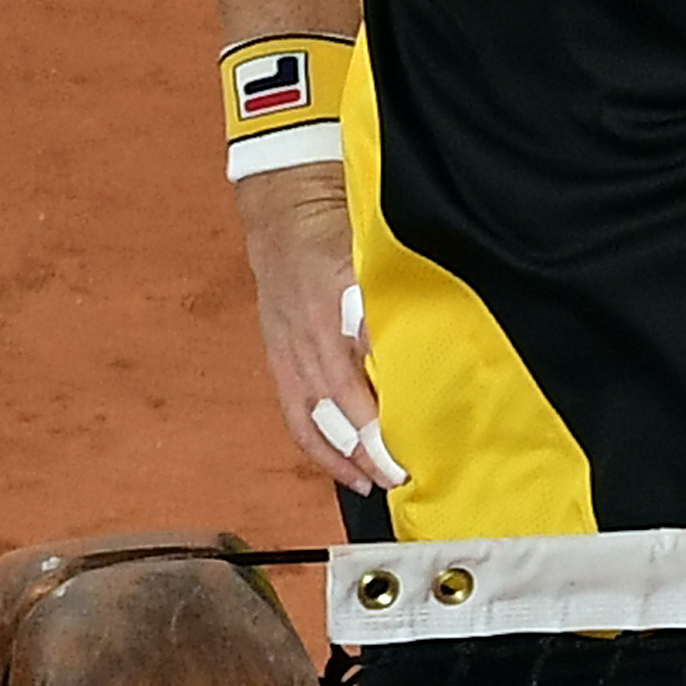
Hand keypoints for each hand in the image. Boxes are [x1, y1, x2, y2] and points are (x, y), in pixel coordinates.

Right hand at [236, 162, 401, 492]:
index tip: (407, 439)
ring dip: (343, 455)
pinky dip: (316, 445)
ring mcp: (288, 349)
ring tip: (372, 482)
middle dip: (368, 445)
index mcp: (332, 305)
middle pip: (337, 404)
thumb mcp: (370, 252)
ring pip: (314, 416)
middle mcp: (306, 334)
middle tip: (401, 475)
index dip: (380, 412)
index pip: (359, 374)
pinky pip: (294, 412)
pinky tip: (339, 467)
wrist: (283, 203)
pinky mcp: (278, 358)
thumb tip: (407, 352)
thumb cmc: (337, 223)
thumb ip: (388, 299)